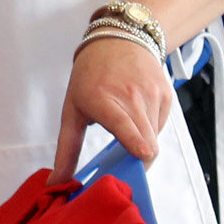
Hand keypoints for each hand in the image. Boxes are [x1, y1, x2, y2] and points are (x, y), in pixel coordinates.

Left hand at [49, 36, 171, 184]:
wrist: (119, 39)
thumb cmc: (91, 76)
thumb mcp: (72, 110)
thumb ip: (66, 150)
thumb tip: (57, 184)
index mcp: (103, 99)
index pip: (123, 123)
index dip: (135, 141)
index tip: (143, 155)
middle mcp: (131, 95)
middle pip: (146, 142)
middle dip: (137, 161)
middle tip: (124, 169)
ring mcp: (151, 93)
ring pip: (154, 137)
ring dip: (142, 143)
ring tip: (126, 128)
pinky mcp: (166, 94)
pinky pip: (160, 125)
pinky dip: (150, 129)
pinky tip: (137, 114)